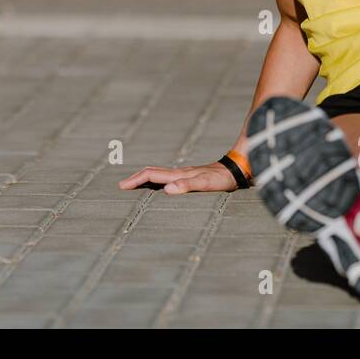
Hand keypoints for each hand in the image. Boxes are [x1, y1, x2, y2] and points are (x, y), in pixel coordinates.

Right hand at [118, 162, 239, 194]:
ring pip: (159, 176)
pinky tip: (160, 189)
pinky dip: (158, 183)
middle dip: (136, 179)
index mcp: (178, 174)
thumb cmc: (222, 179)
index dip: (136, 180)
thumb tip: (167, 190)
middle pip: (152, 173)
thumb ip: (187, 185)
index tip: (122, 186)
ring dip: (145, 180)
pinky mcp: (191, 177)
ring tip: (135, 187)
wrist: (237, 168)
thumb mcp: (206, 184)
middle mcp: (179, 173)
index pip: (151, 175)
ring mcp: (184, 174)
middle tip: (122, 186)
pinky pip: (168, 179)